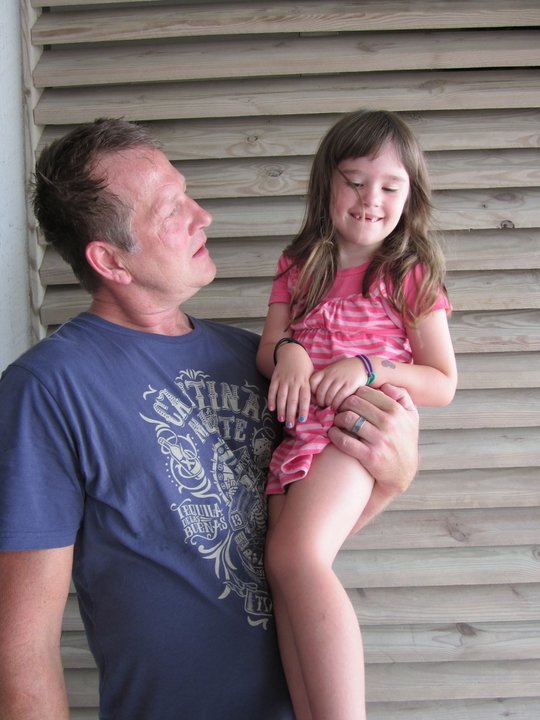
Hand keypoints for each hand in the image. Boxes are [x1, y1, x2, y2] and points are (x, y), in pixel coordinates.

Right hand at [268, 342, 313, 427]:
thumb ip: (311, 389)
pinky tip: (271, 408)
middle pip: (292, 400)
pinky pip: (272, 390)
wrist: (292, 352)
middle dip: (291, 413)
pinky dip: (271, 399)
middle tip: (290, 425)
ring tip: (281, 420)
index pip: (305, 398)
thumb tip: (315, 405)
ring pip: (282, 396)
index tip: (302, 420)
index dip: (303, 409)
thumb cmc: (304, 367)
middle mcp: (294, 382)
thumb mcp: (311, 376)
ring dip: (281, 409)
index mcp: (305, 382)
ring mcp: (284, 380)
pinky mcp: (275, 378)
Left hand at [310, 358, 366, 408]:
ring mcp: (341, 380)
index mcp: (326, 371)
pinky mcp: (350, 385)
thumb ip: (324, 379)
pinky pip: (340, 397)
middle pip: (321, 392)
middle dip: (320, 401)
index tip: (315, 397)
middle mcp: (332, 375)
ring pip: (329, 396)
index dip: (312, 392)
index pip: (312, 382)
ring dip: (328, 404)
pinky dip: (336, 404)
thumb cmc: (345, 370)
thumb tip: (315, 394)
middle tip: (323, 405)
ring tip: (330, 407)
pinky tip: (337, 407)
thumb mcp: (332, 370)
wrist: (362, 366)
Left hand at [329, 383, 418, 497]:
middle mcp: (389, 423)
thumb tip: (385, 385)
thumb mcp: (412, 416)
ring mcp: (379, 440)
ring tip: (336, 421)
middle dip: (343, 404)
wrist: (403, 471)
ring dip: (337, 418)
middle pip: (354, 404)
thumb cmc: (404, 440)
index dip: (354, 394)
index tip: (350, 400)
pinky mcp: (370, 456)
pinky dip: (334, 435)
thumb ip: (402, 396)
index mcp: (397, 411)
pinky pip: (345, 441)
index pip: (366, 393)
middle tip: (339, 409)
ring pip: (348, 419)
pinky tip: (333, 433)